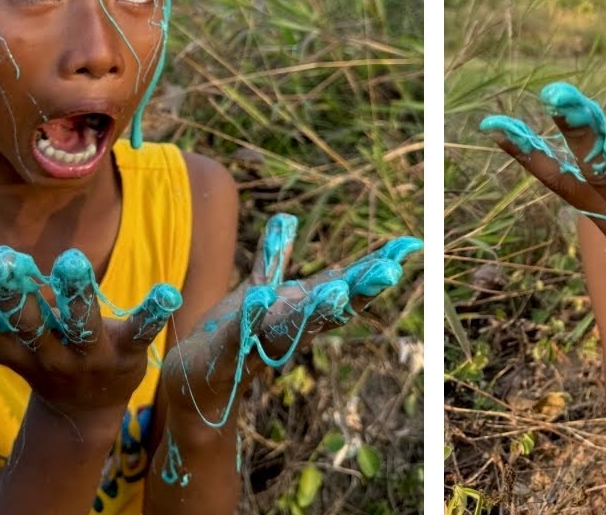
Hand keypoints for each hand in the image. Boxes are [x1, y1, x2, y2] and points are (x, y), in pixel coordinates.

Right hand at [0, 247, 180, 420]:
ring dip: (75, 295)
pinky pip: (142, 332)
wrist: (87, 411)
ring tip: (71, 261)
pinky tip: (167, 291)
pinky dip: (154, 312)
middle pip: (27, 326)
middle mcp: (48, 354)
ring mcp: (88, 356)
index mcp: (16, 349)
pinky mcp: (127, 353)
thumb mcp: (4, 346)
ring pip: (79, 327)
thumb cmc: (43, 361)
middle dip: (13, 296)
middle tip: (0, 260)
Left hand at [159, 213, 421, 425]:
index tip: (407, 247)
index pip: (343, 285)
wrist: (199, 387)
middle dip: (358, 290)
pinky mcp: (225, 355)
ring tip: (337, 291)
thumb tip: (287, 219)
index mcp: (299, 309)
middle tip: (389, 271)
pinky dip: (251, 318)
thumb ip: (272, 258)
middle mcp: (289, 329)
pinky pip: (238, 335)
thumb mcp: (256, 290)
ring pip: (292, 327)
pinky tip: (260, 298)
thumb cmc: (232, 337)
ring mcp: (259, 344)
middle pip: (329, 309)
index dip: (373, 268)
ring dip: (315, 311)